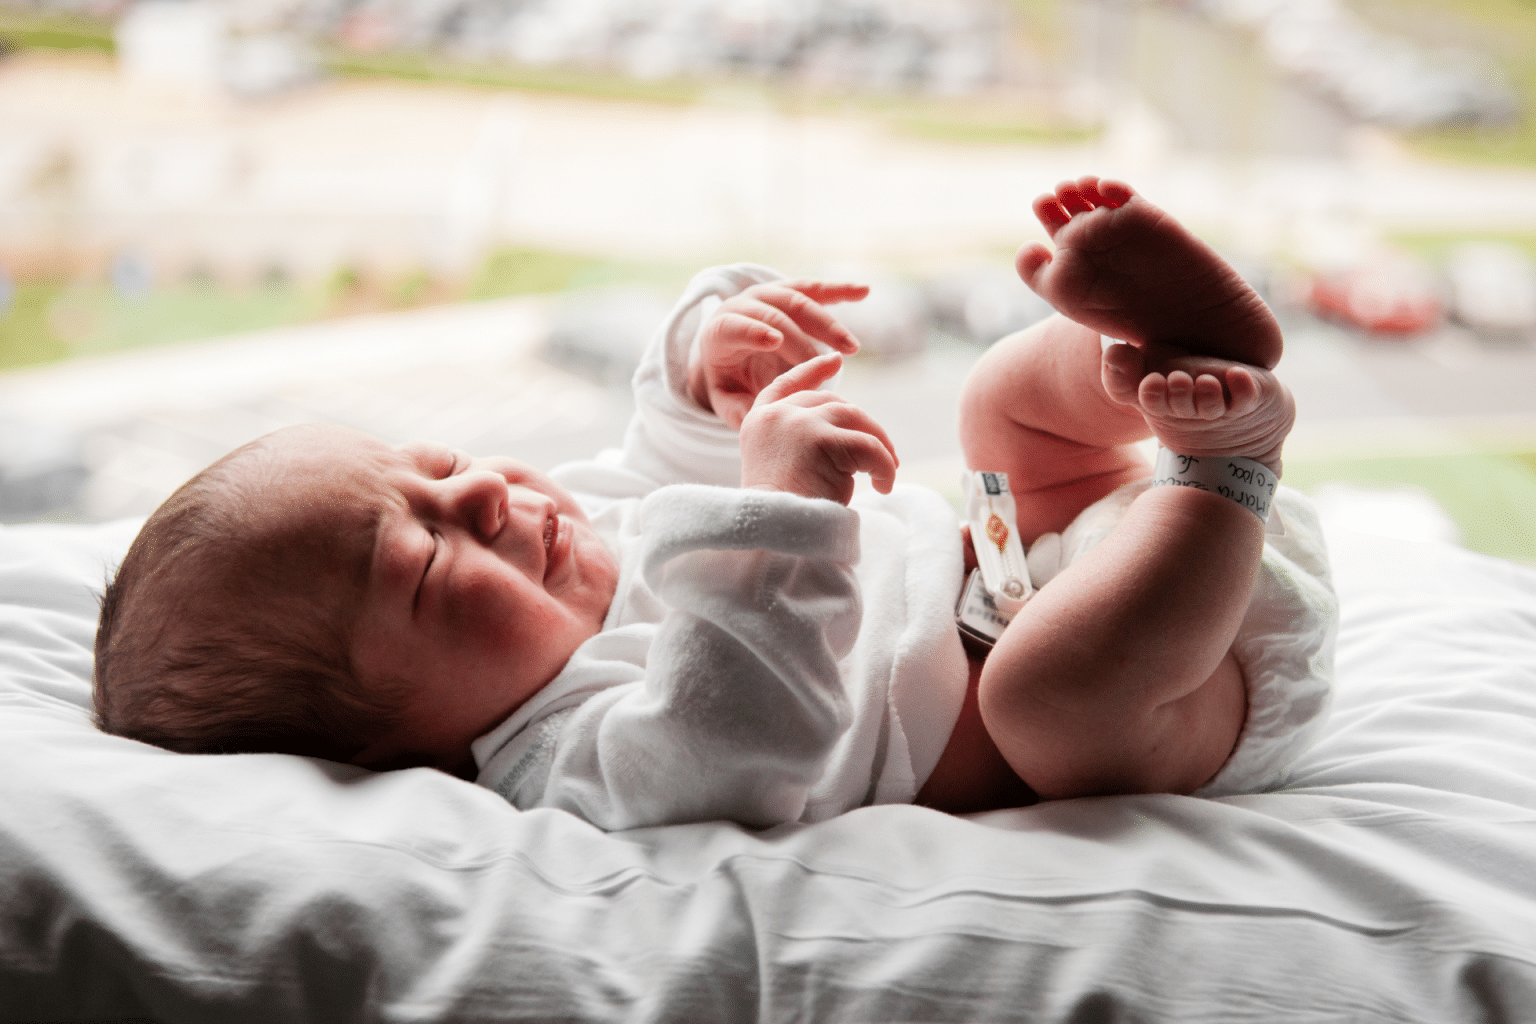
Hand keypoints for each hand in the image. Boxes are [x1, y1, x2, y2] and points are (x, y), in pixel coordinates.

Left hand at [690, 279, 867, 429]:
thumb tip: (758, 416)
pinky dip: (840, 290)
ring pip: (799, 301)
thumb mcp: (726, 398)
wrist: (733, 351)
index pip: (734, 327)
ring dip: (827, 324)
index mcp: (721, 331)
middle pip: (774, 315)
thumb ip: (737, 409)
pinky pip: (816, 289)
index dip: (753, 331)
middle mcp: (744, 305)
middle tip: (826, 363)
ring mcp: (769, 295)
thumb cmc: (730, 380)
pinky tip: (864, 291)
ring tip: (851, 348)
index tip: (776, 342)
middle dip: (802, 339)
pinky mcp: (791, 291)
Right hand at [740, 352, 897, 504]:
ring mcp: (797, 423)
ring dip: (878, 444)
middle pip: (832, 403)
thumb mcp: (780, 467)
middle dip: (862, 426)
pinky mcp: (821, 439)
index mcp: (758, 422)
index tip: (834, 359)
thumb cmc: (782, 516)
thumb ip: (797, 443)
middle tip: (884, 454)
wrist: (775, 536)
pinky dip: (884, 466)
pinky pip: (868, 446)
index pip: (787, 384)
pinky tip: (884, 487)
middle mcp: (776, 416)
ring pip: (855, 418)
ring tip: (885, 473)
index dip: (812, 371)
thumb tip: (843, 433)